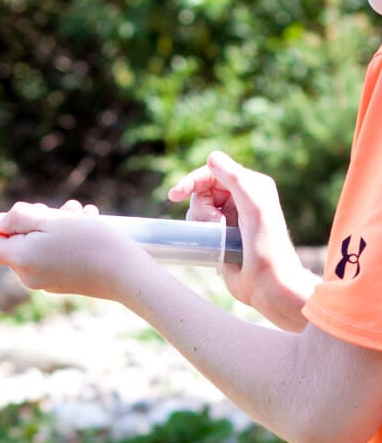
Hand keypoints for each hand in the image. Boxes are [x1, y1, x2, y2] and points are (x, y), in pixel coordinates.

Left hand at [0, 201, 154, 300]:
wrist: (126, 272)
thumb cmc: (89, 241)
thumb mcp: (51, 219)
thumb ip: (18, 218)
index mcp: (20, 259)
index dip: (4, 224)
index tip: (28, 213)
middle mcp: (28, 275)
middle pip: (19, 240)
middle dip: (41, 218)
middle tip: (66, 208)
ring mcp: (46, 281)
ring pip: (40, 243)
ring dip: (59, 224)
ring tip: (84, 214)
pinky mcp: (63, 282)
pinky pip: (55, 255)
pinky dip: (67, 239)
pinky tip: (89, 226)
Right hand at [168, 151, 317, 330]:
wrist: (268, 284)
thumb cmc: (266, 246)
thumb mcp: (254, 207)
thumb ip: (235, 179)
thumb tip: (212, 157)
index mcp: (251, 186)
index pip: (212, 172)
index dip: (192, 181)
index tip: (175, 195)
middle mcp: (240, 198)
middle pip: (201, 191)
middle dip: (200, 207)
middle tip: (215, 225)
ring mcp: (230, 217)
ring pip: (197, 209)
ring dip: (199, 221)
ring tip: (217, 237)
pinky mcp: (221, 235)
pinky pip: (198, 225)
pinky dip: (198, 232)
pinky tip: (212, 244)